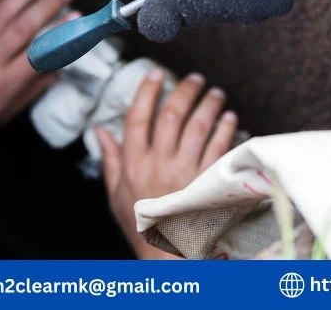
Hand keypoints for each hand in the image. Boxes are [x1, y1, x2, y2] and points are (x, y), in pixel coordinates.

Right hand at [97, 70, 237, 258]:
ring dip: (208, 105)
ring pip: (198, 127)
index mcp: (134, 164)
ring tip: (215, 93)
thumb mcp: (115, 194)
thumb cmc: (141, 225)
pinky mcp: (206, 182)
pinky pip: (218, 149)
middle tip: (193, 78)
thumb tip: (99, 131)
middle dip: (184, 91)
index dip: (146, 92)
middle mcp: (159, 164)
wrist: (166, 257)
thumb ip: (110, 160)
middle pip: (171, 116)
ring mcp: (184, 173)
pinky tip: (230, 118)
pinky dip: (226, 130)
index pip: (137, 118)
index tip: (155, 74)